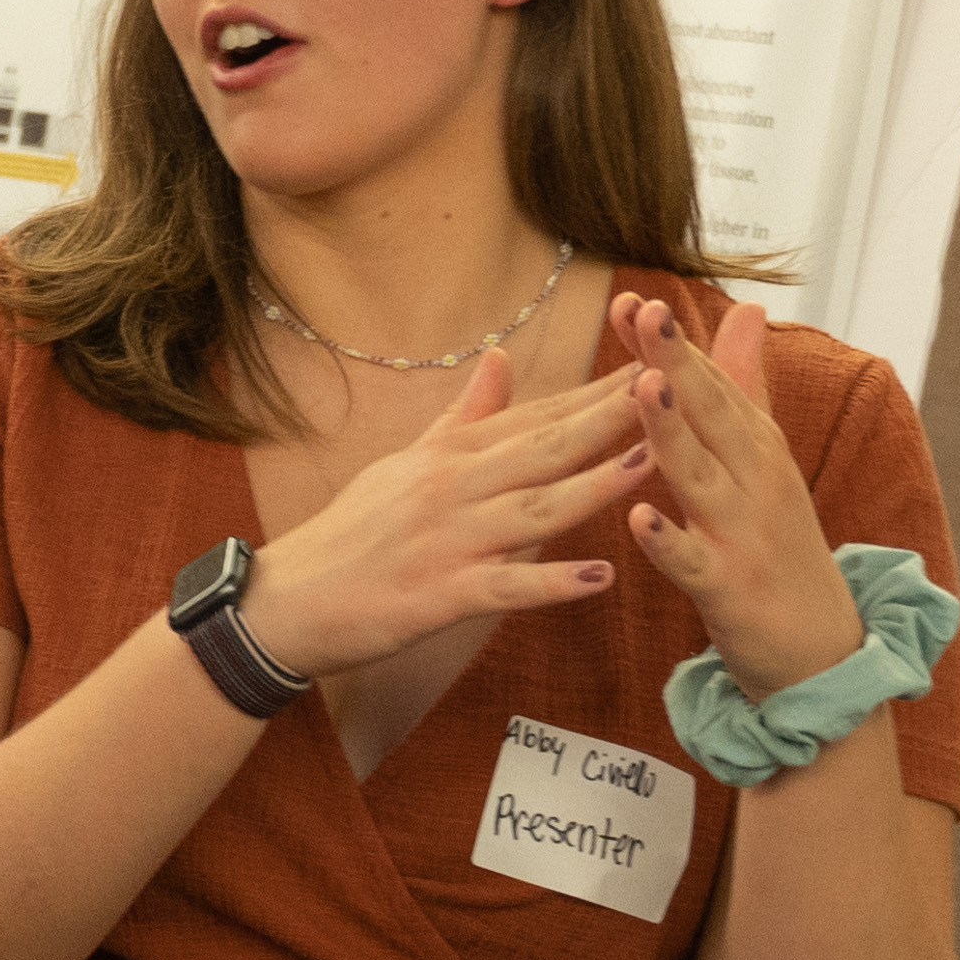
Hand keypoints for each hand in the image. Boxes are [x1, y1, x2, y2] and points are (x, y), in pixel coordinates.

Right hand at [238, 342, 652, 682]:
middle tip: (673, 386)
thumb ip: (462, 417)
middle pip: (545, 447)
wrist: (287, 600)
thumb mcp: (406, 463)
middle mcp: (453, 488)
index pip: (536, 414)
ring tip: (654, 462)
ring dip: (597, 485)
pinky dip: (553, 582)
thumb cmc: (351, 534)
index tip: (651, 360)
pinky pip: (505, 586)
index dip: (596, 389)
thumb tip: (500, 359)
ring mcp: (448, 540)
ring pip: (536, 508)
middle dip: (611, 418)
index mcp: (451, 455)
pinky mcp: (439, 595)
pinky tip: (600, 577)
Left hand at [615, 295, 861, 696]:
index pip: (713, 383)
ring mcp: (743, 536)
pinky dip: (668, 542)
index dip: (675, 342)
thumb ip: (747, 386)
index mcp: (756, 448)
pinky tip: (639, 519)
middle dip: (676, 362)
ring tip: (644, 386)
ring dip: (672, 432)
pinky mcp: (729, 591)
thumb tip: (746, 309)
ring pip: (700, 477)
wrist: (823, 652)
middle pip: (711, 415)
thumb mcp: (766, 459)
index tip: (633, 299)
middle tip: (645, 312)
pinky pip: (693, 563)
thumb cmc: (781, 547)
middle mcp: (755, 482)